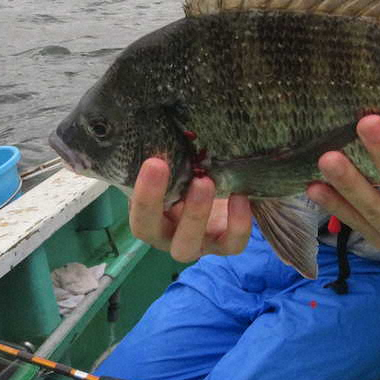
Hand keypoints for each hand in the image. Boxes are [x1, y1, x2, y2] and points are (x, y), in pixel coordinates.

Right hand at [129, 157, 251, 262]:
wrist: (221, 188)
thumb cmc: (189, 175)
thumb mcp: (176, 167)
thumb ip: (166, 157)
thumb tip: (161, 133)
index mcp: (149, 217)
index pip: (138, 215)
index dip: (144, 194)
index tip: (154, 162)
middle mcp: (167, 236)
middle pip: (154, 233)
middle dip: (158, 202)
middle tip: (182, 173)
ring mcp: (196, 244)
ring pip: (189, 245)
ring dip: (196, 214)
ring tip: (206, 182)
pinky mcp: (225, 245)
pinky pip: (232, 244)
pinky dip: (238, 223)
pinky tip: (240, 196)